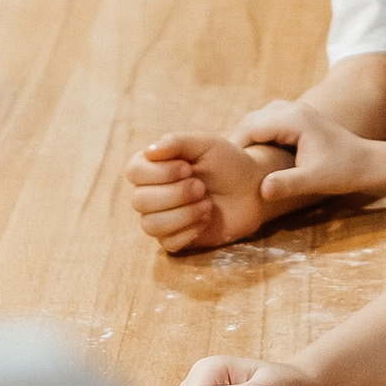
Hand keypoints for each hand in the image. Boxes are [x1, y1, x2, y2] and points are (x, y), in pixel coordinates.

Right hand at [126, 133, 274, 252]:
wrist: (252, 189)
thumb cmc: (227, 162)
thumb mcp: (205, 143)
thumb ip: (177, 142)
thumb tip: (149, 152)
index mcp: (153, 166)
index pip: (134, 172)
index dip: (160, 173)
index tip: (188, 168)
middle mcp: (151, 192)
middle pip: (140, 201)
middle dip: (176, 194)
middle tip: (201, 187)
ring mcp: (161, 217)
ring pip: (150, 224)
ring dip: (183, 214)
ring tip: (207, 204)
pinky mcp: (175, 238)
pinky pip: (167, 243)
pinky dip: (189, 231)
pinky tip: (206, 220)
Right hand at [231, 100, 378, 202]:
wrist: (368, 162)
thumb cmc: (344, 171)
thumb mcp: (315, 180)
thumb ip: (288, 184)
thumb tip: (261, 190)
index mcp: (293, 120)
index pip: (250, 126)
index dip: (235, 147)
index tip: (226, 171)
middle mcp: (292, 109)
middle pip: (251, 119)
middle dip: (237, 141)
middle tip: (227, 170)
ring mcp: (296, 110)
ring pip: (258, 118)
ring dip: (248, 137)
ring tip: (242, 163)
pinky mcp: (298, 118)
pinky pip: (268, 121)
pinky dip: (259, 136)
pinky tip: (259, 157)